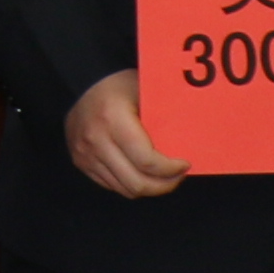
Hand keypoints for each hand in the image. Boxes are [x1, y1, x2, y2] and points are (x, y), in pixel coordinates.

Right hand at [67, 68, 186, 197]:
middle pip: (137, 183)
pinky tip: (141, 172)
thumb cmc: (121, 86)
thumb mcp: (145, 93)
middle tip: (177, 176)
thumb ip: (164, 118)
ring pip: (125, 189)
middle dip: (164, 185)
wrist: (83, 83)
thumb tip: (193, 143)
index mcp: (113, 119)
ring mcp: (85, 154)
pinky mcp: (81, 162)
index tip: (185, 164)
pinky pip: (112, 186)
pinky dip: (130, 183)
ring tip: (162, 177)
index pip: (146, 161)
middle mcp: (96, 140)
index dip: (171, 170)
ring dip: (149, 188)